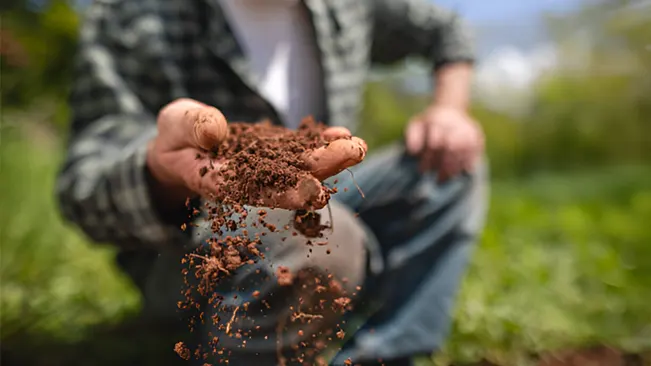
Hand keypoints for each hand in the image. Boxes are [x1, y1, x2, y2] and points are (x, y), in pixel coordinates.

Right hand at [146, 98, 366, 210]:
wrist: (182, 143)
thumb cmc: (174, 138)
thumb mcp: (173, 125)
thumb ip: (191, 127)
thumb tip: (216, 130)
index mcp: (221, 182)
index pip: (256, 192)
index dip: (286, 194)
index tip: (315, 192)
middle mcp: (251, 181)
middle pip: (289, 180)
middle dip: (322, 169)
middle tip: (353, 154)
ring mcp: (266, 168)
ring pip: (300, 166)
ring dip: (331, 157)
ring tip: (357, 145)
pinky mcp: (275, 153)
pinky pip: (300, 149)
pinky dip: (321, 143)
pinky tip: (344, 134)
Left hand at [405, 105, 483, 180]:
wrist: (449, 108)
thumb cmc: (428, 123)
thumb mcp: (416, 125)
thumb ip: (412, 136)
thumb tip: (413, 151)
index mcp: (437, 121)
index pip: (434, 143)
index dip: (428, 159)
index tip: (423, 171)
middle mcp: (453, 123)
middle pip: (452, 147)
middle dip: (445, 165)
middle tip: (438, 179)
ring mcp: (467, 128)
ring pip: (465, 149)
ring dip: (457, 166)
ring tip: (449, 178)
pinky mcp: (477, 133)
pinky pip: (476, 149)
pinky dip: (471, 161)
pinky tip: (465, 171)